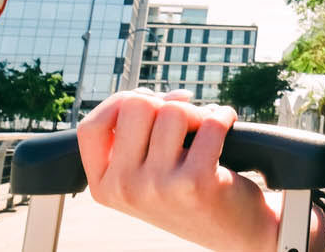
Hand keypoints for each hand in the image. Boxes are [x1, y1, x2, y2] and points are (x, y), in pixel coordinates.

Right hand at [77, 88, 281, 251]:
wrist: (234, 230)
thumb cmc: (189, 190)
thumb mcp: (146, 173)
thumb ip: (136, 136)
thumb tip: (159, 96)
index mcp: (104, 186)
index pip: (91, 126)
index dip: (120, 103)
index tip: (150, 107)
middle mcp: (124, 189)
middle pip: (135, 105)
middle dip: (166, 104)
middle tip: (186, 121)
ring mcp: (157, 187)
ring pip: (174, 111)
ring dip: (197, 112)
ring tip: (206, 130)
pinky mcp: (195, 182)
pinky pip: (210, 122)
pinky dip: (224, 115)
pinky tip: (227, 125)